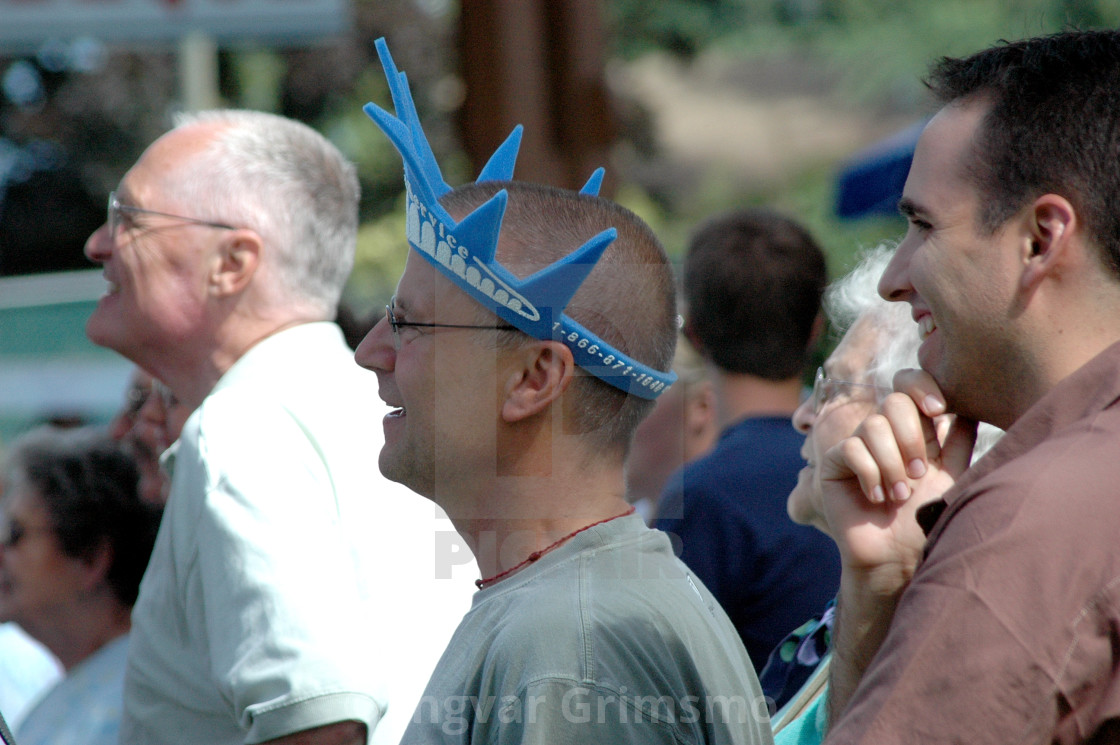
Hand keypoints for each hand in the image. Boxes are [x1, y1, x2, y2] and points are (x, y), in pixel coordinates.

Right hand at [817, 369, 975, 585]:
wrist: (897, 555)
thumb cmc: (926, 519)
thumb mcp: (953, 476)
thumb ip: (960, 442)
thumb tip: (971, 406)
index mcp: (912, 429)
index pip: (909, 384)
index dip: (921, 387)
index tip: (939, 410)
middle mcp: (884, 433)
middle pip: (893, 401)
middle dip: (911, 437)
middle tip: (919, 474)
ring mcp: (857, 446)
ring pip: (873, 426)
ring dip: (892, 464)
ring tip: (899, 495)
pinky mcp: (834, 463)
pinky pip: (851, 449)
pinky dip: (870, 474)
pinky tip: (876, 498)